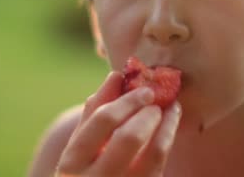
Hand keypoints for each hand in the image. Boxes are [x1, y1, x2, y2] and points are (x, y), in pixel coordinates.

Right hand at [56, 71, 181, 176]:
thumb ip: (95, 111)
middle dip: (148, 113)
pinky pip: (162, 164)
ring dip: (166, 124)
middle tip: (157, 101)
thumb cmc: (87, 168)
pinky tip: (170, 126)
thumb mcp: (82, 144)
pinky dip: (168, 139)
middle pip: (129, 137)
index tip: (145, 90)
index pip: (103, 120)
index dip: (128, 101)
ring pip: (153, 152)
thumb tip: (116, 75)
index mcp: (72, 162)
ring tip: (171, 109)